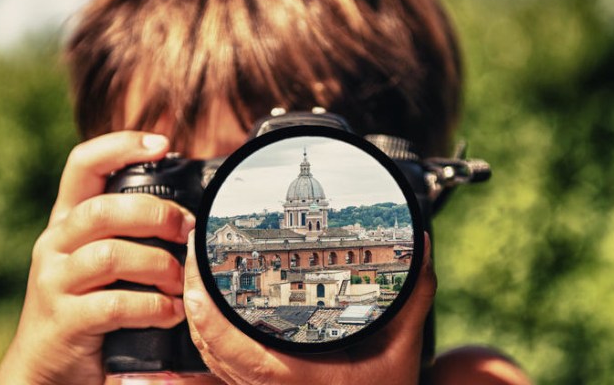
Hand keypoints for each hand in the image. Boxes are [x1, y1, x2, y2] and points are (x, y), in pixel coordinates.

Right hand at [0, 132, 194, 384]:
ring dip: (158, 266)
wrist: (46, 365)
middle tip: (187, 230)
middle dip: (155, 215)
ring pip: (110, 256)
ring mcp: (54, 282)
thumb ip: (130, 232)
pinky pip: (114, 305)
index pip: (83, 164)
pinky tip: (171, 313)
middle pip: (103, 209)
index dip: (121, 146)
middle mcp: (55, 243)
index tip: (163, 144)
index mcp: (68, 220)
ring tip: (181, 281)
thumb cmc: (89, 303)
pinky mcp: (64, 320)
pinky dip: (152, 307)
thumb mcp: (102, 259)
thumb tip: (188, 209)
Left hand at [183, 230, 435, 384]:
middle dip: (193, 294)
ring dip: (195, 312)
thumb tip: (421, 243)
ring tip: (194, 267)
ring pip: (208, 356)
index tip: (197, 270)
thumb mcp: (402, 349)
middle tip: (194, 249)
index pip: (232, 347)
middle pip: (209, 345)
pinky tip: (199, 307)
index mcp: (293, 379)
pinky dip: (205, 333)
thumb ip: (412, 296)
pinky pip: (216, 366)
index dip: (206, 312)